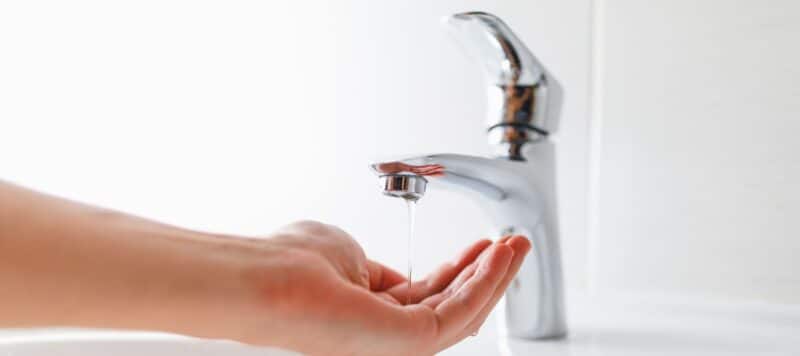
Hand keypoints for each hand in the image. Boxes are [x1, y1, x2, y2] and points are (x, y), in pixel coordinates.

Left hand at [223, 220, 530, 355]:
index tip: (482, 246)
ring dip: (494, 276)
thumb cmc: (292, 264)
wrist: (269, 279)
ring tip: (516, 245)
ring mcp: (398, 342)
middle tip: (512, 244)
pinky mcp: (410, 343)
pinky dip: (485, 283)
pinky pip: (459, 314)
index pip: (428, 295)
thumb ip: (377, 271)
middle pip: (452, 303)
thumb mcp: (349, 256)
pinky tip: (498, 258)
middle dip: (487, 272)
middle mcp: (386, 332)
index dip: (460, 269)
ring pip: (462, 312)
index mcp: (371, 312)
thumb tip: (394, 276)